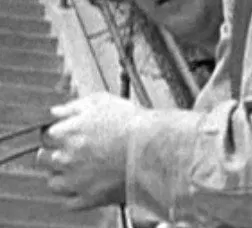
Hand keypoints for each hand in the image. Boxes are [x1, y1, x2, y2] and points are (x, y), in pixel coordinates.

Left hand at [40, 93, 146, 209]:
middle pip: (43, 160)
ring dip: (62, 176)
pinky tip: (89, 184)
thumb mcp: (102, 102)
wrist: (155, 147)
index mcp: (64, 133)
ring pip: (53, 182)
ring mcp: (74, 181)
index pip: (44, 137)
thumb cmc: (132, 122)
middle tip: (76, 151)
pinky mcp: (87, 199)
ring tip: (83, 169)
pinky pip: (68, 202)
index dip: (57, 135)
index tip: (68, 136)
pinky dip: (75, 194)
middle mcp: (64, 158)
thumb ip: (73, 106)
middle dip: (56, 154)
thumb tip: (55, 112)